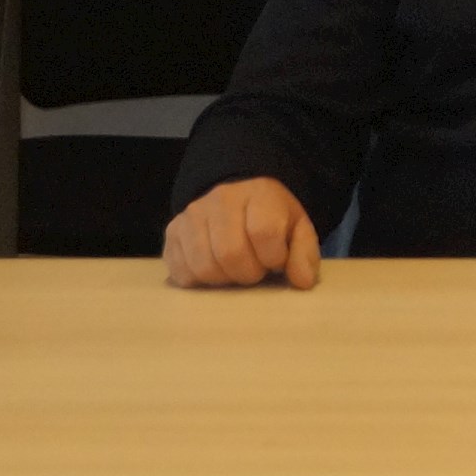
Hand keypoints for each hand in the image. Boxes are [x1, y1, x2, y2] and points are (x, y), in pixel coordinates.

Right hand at [164, 178, 320, 288]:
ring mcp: (191, 216)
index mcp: (258, 193)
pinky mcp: (171, 233)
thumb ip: (304, 253)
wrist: (238, 199)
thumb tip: (303, 282)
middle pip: (230, 253)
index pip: (264, 232)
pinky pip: (181, 271)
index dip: (274, 257)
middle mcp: (220, 200)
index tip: (277, 261)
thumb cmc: (271, 218)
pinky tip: (215, 269)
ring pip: (203, 266)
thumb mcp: (297, 229)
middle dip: (248, 273)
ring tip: (236, 269)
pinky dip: (199, 280)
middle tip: (256, 269)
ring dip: (224, 279)